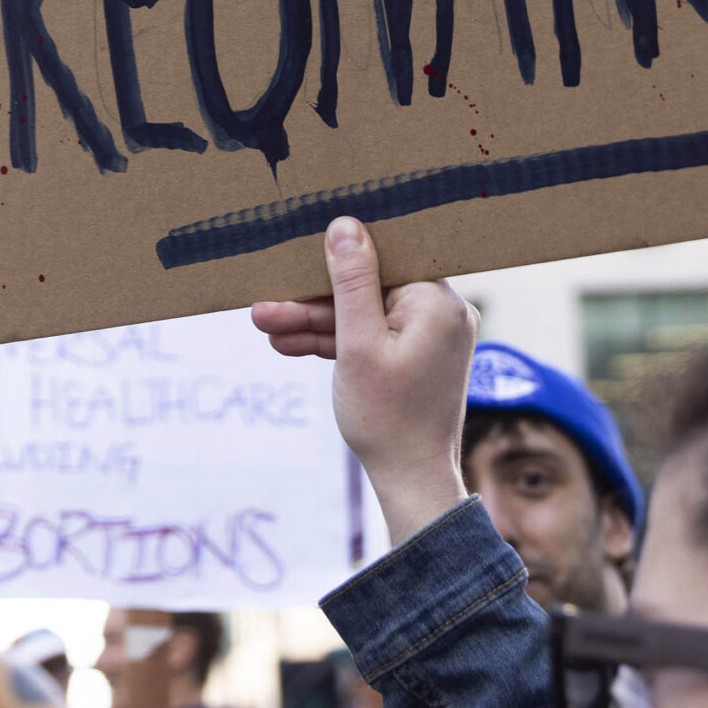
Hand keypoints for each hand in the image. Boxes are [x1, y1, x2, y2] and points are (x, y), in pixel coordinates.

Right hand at [252, 216, 476, 543]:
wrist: (412, 482)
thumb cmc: (386, 418)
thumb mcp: (357, 344)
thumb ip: (350, 282)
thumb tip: (345, 225)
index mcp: (438, 301)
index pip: (380, 262)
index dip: (335, 258)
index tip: (296, 252)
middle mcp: (444, 312)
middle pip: (368, 290)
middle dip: (313, 303)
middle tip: (263, 307)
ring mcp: (433, 336)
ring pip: (366, 316)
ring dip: (317, 324)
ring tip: (265, 327)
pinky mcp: (419, 357)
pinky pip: (374, 337)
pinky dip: (339, 343)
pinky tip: (290, 343)